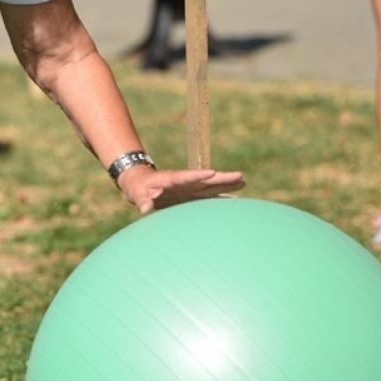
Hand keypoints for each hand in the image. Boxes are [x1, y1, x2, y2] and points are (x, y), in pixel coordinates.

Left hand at [117, 167, 245, 213]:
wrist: (141, 183)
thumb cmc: (138, 189)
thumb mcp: (137, 194)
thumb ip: (142, 200)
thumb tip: (145, 207)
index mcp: (170, 179)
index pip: (186, 177)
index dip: (198, 175)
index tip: (212, 173)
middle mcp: (184, 182)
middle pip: (206, 179)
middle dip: (222, 178)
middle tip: (241, 176)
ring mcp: (189, 188)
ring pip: (211, 186)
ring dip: (226, 185)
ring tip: (243, 182)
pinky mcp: (191, 194)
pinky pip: (208, 196)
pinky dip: (220, 196)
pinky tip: (233, 199)